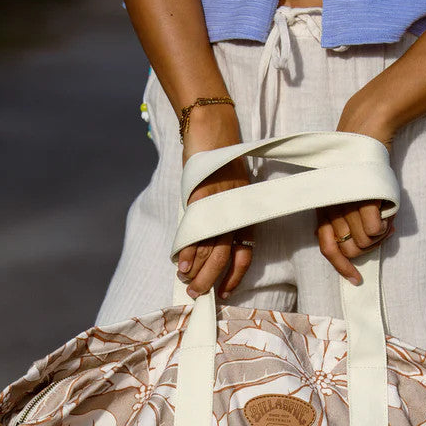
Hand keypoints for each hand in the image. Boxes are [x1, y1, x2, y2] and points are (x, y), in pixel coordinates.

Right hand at [176, 105, 255, 299]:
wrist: (212, 130)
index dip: (234, 277)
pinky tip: (181, 264)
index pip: (243, 255)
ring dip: (197, 271)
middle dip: (210, 280)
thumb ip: (218, 220)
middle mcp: (235, 215)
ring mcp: (218, 208)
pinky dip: (187, 251)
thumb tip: (203, 250)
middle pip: (224, 258)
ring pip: (210, 249)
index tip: (225, 294)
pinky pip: (195, 232)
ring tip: (186, 283)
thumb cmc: (216, 165)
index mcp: (245, 216)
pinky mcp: (201, 198)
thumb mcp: (223, 196)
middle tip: (198, 294)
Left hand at [315, 88, 397, 284]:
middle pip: (352, 250)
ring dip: (380, 235)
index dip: (342, 268)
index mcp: (324, 208)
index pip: (328, 250)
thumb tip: (367, 242)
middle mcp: (331, 208)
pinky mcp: (362, 198)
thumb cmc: (360, 164)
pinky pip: (375, 230)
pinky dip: (385, 226)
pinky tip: (388, 212)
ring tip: (385, 216)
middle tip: (380, 231)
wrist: (366, 131)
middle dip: (369, 247)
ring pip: (365, 242)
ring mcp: (346, 204)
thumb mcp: (348, 193)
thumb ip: (351, 219)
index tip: (356, 279)